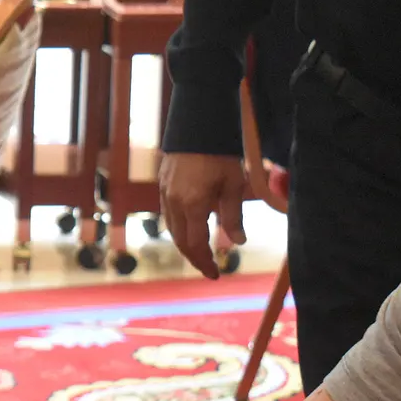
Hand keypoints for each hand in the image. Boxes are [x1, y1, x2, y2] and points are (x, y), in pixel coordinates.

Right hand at [159, 152, 247, 280]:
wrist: (197, 126)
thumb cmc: (220, 155)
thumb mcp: (233, 186)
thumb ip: (233, 216)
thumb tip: (238, 242)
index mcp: (192, 206)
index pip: (196, 244)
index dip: (205, 262)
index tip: (216, 275)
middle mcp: (174, 203)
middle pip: (180, 241)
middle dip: (194, 258)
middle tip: (209, 269)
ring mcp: (165, 194)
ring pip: (172, 229)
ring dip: (185, 244)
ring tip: (200, 253)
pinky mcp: (163, 185)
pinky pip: (168, 215)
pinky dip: (179, 228)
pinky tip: (190, 228)